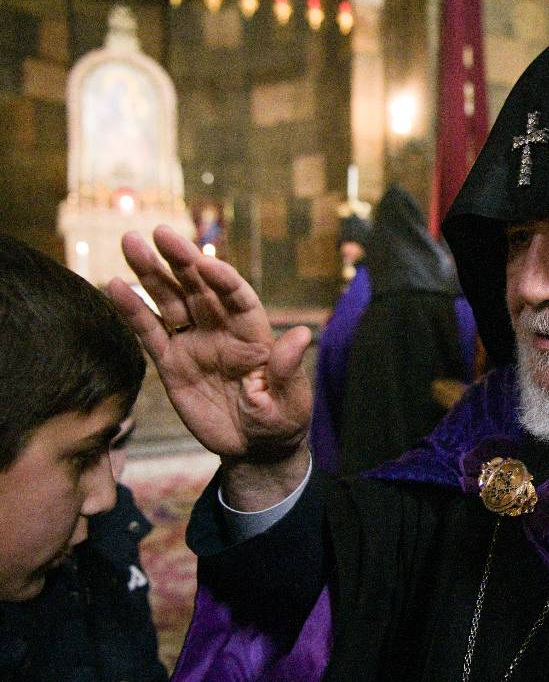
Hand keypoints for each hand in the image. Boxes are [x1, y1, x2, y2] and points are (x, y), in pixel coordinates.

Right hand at [108, 226, 312, 505]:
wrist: (254, 448)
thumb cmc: (280, 421)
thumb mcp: (289, 400)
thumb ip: (286, 369)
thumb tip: (302, 335)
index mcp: (255, 334)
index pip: (238, 299)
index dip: (223, 280)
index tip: (206, 262)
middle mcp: (223, 330)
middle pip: (200, 289)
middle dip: (182, 260)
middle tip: (160, 233)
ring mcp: (196, 343)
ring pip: (171, 301)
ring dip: (152, 273)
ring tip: (131, 242)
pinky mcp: (172, 362)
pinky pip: (150, 332)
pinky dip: (133, 310)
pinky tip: (114, 285)